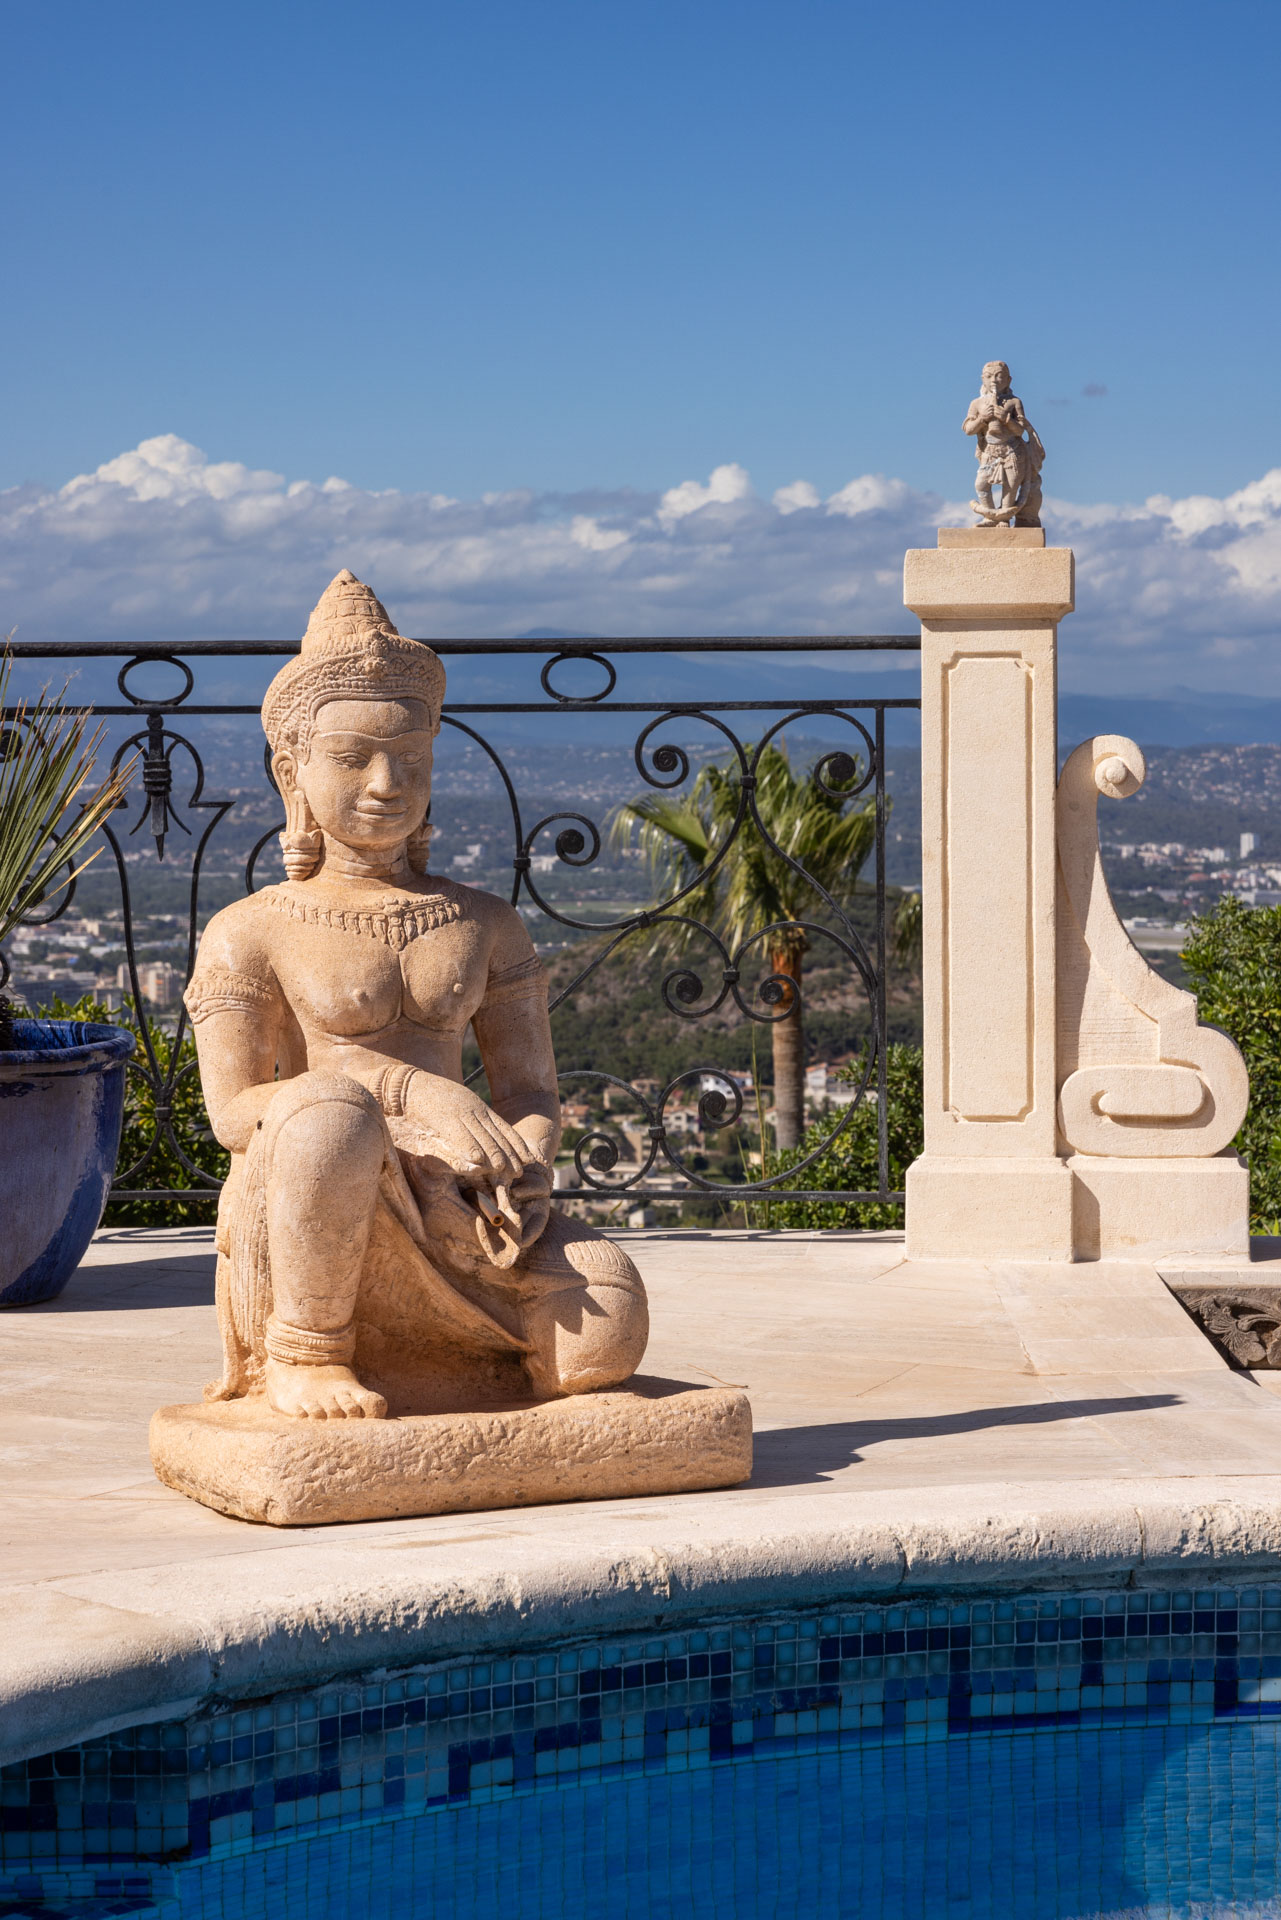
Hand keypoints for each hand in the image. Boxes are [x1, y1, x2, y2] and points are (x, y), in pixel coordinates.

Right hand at [402, 1075, 535, 1188]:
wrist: (409, 1085)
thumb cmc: (433, 1098)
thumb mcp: (460, 1106)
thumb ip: (473, 1121)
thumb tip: (484, 1142)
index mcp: (479, 1108)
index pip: (504, 1128)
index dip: (517, 1145)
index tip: (528, 1159)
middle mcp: (474, 1111)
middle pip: (497, 1135)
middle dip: (510, 1155)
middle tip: (519, 1172)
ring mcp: (461, 1114)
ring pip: (482, 1137)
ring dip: (494, 1155)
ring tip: (504, 1170)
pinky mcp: (444, 1118)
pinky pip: (460, 1136)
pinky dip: (469, 1148)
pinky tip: (478, 1161)